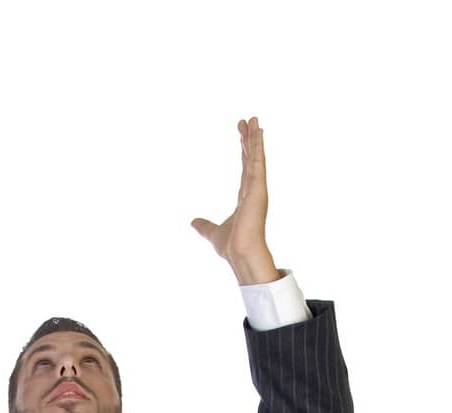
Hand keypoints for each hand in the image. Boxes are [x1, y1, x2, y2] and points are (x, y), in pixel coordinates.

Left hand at [190, 117, 276, 282]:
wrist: (240, 254)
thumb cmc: (232, 247)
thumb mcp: (212, 232)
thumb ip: (204, 226)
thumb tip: (193, 222)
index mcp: (245, 198)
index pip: (245, 170)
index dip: (244, 152)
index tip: (242, 135)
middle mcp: (253, 191)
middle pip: (251, 159)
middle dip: (250, 140)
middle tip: (249, 120)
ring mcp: (257, 189)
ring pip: (256, 157)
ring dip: (256, 138)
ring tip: (255, 119)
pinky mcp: (258, 188)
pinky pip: (258, 162)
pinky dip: (258, 146)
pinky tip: (258, 131)